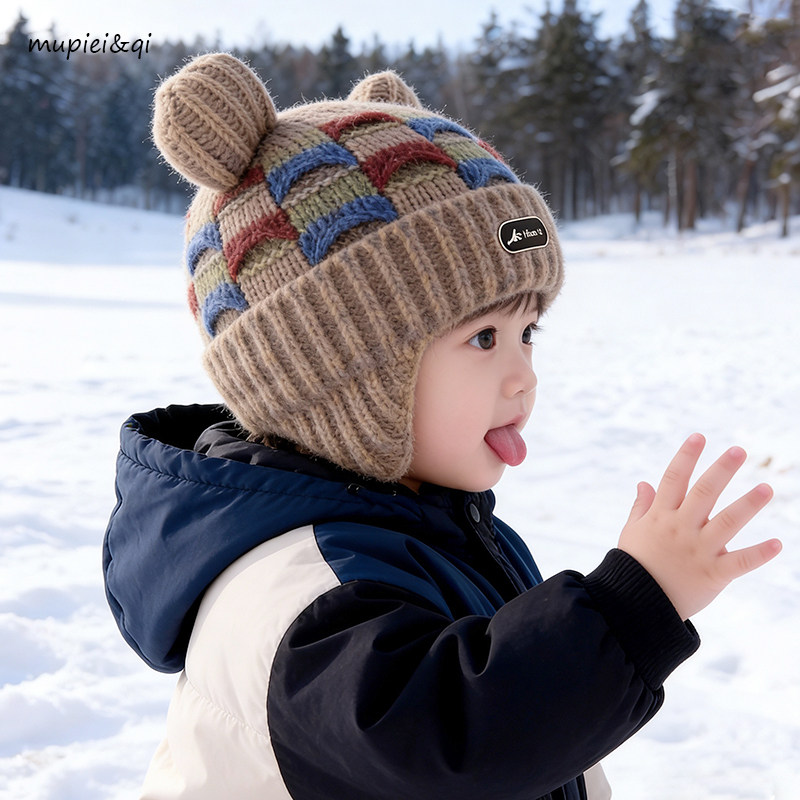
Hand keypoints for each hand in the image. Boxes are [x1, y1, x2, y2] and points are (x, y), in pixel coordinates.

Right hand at [618, 433, 781, 620]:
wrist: (636, 604)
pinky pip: (739, 563)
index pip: (673, 479)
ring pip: (726, 523)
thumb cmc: (634, 564)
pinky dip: (758, 554)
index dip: (686, 457)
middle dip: (721, 470)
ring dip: (748, 504)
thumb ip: (641, 507)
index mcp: (661, 516)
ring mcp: (698, 551)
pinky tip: (777, 543)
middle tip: (739, 451)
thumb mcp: (632, 532)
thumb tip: (644, 483)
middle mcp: (680, 529)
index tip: (699, 437)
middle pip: (703, 493)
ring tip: (767, 487)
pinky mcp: (713, 574)